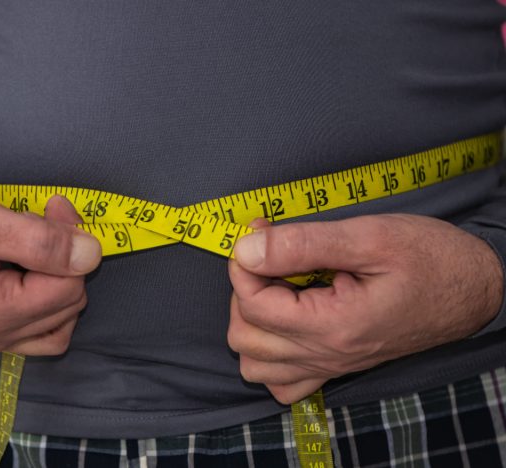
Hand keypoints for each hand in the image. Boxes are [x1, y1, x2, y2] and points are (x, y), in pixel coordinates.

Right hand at [0, 178, 100, 358]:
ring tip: (32, 244)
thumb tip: (91, 254)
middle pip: (69, 303)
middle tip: (40, 217)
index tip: (54, 206)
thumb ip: (37, 239)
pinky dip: (48, 295)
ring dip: (60, 278)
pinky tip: (30, 268)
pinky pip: (43, 326)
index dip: (72, 242)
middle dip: (65, 257)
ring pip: (62, 319)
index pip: (68, 288)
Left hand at [227, 214, 502, 403]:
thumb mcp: (369, 237)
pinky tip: (286, 323)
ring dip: (252, 323)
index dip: (244, 263)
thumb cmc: (430, 259)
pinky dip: (270, 356)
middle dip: (244, 290)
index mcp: (333, 324)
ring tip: (277, 289)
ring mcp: (330, 366)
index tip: (260, 233)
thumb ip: (302, 244)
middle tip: (271, 258)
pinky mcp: (336, 367)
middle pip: (244, 336)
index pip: (252, 304)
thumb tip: (246, 248)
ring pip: (255, 365)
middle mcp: (326, 355)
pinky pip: (282, 383)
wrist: (473, 290)